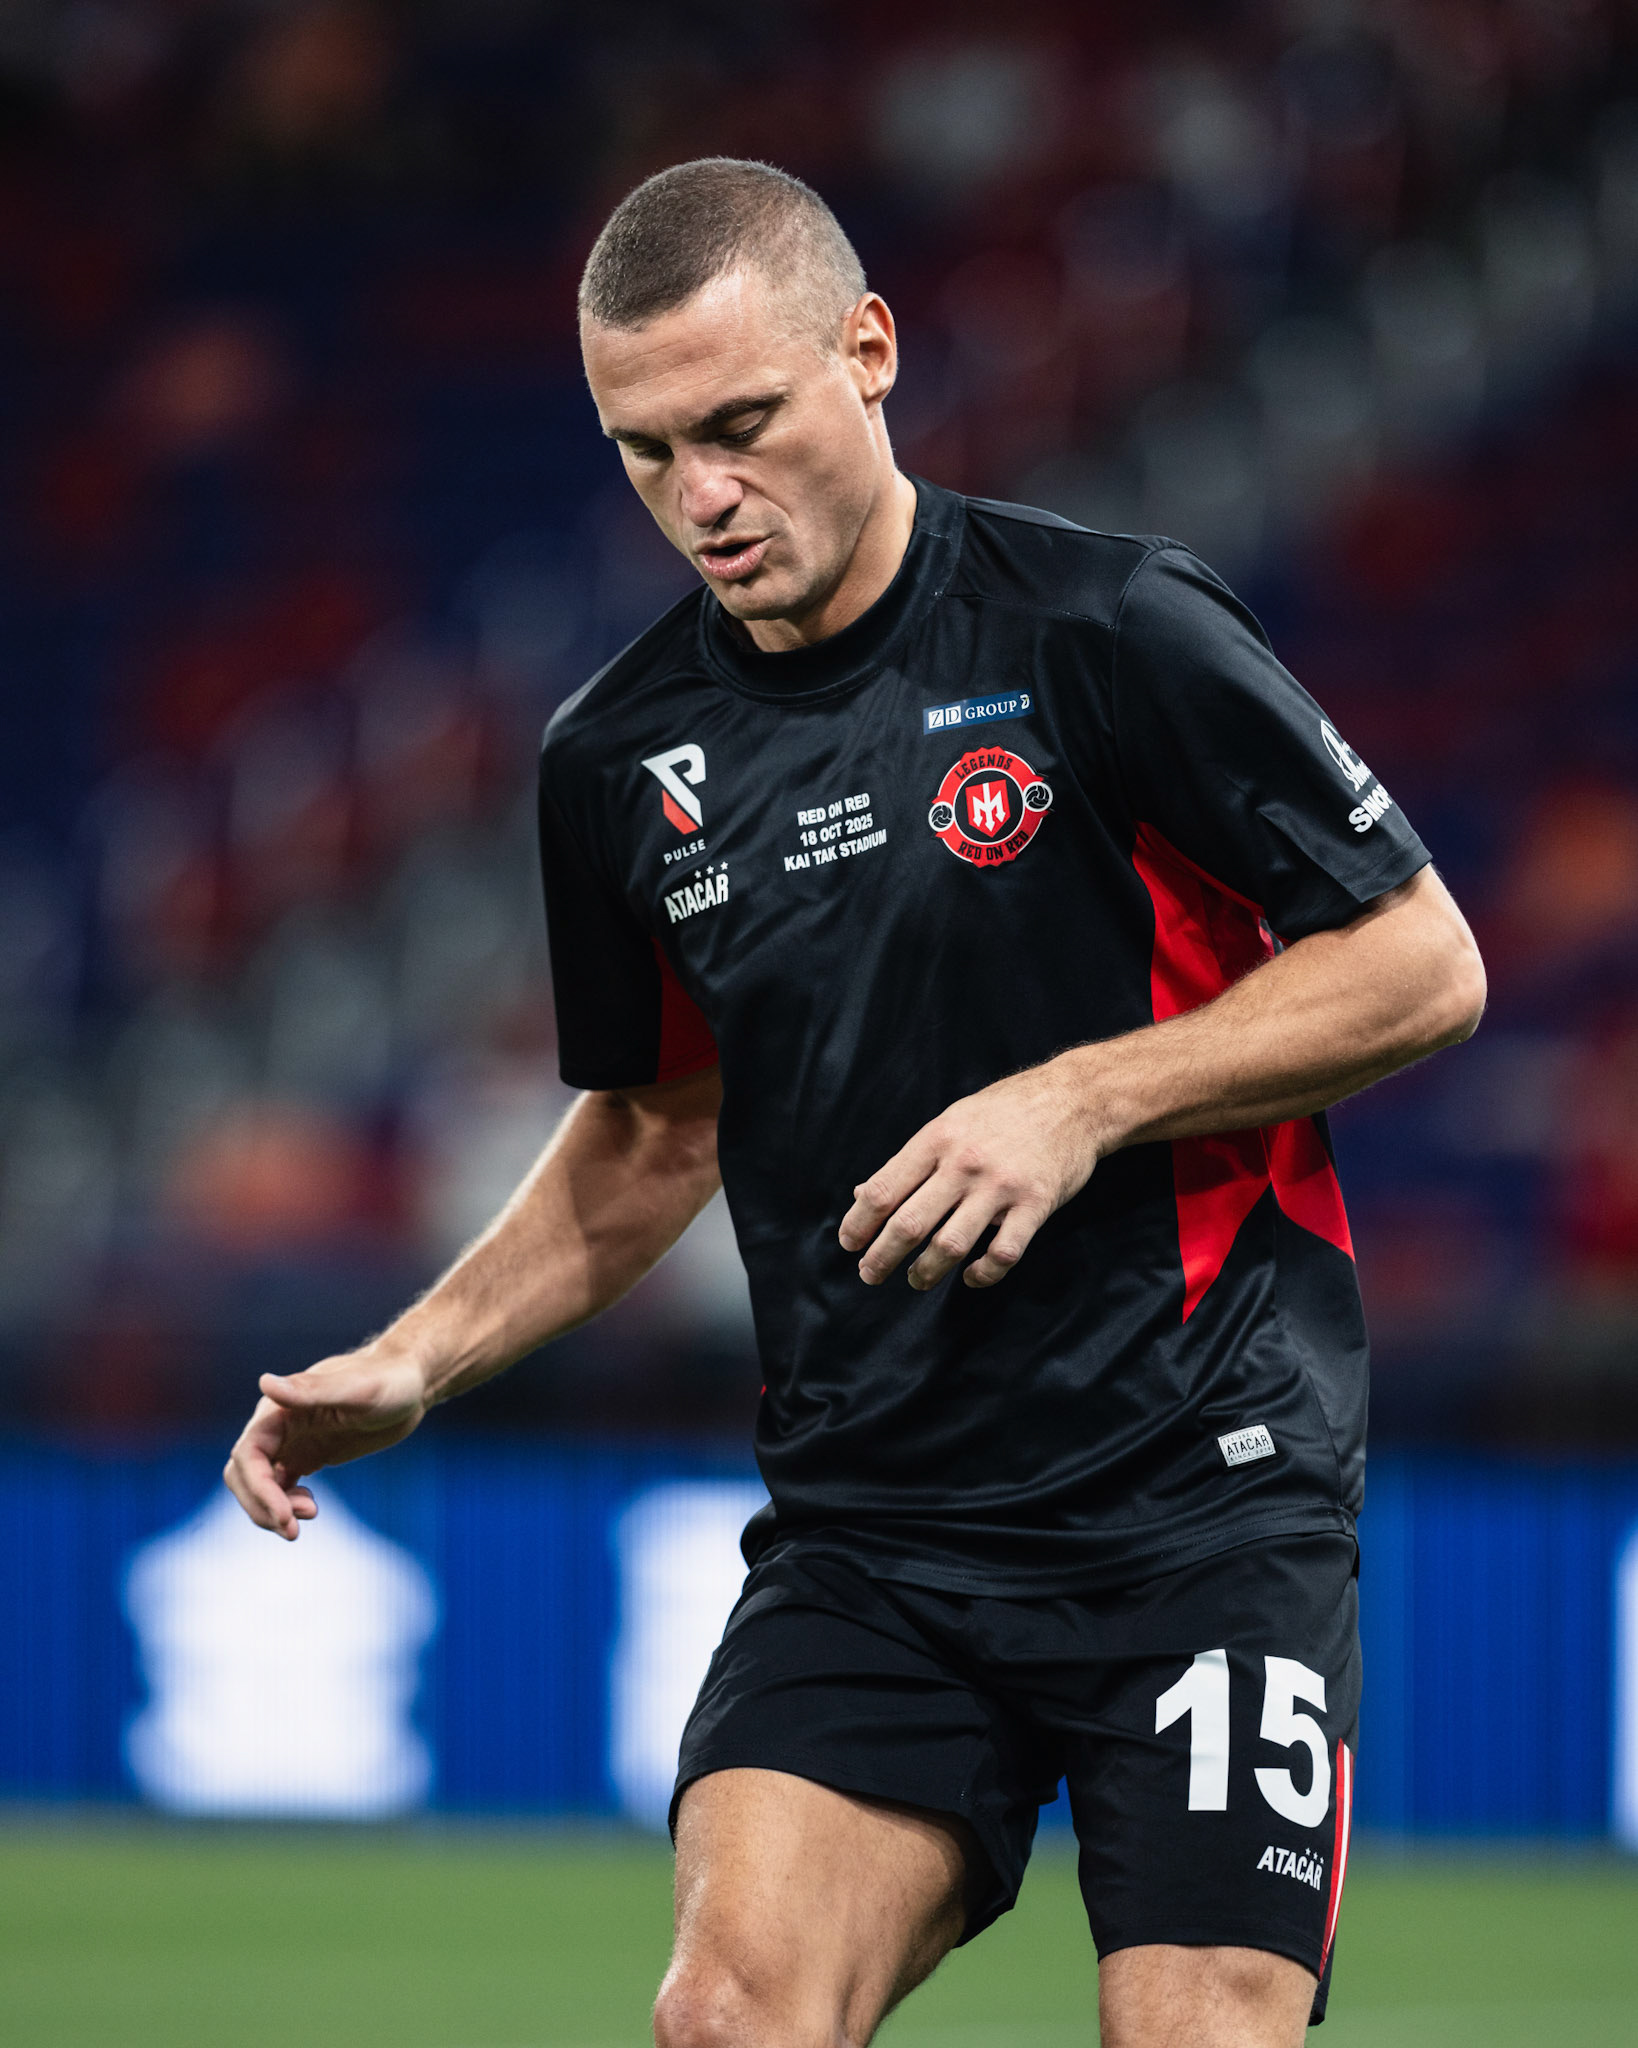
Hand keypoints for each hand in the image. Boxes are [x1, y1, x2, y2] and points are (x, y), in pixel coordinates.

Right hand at [223, 1348, 430, 1539]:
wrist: (411, 1384)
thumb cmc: (389, 1380)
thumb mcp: (358, 1388)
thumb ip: (311, 1390)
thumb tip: (264, 1382)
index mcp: (280, 1409)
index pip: (248, 1455)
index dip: (259, 1490)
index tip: (285, 1516)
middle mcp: (278, 1426)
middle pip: (243, 1474)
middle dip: (260, 1506)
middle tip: (293, 1530)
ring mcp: (291, 1442)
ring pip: (259, 1484)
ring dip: (273, 1508)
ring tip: (310, 1514)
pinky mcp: (307, 1455)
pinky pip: (280, 1486)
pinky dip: (286, 1503)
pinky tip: (311, 1507)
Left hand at [838, 1053, 1107, 1290]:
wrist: (1074, 1099)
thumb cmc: (1006, 1110)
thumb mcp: (952, 1120)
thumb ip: (913, 1159)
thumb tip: (865, 1195)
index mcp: (937, 1139)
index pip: (884, 1190)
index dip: (860, 1224)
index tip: (850, 1244)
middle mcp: (964, 1164)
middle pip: (909, 1223)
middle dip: (882, 1257)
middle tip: (870, 1275)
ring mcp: (1000, 1186)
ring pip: (950, 1244)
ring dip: (926, 1272)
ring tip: (916, 1280)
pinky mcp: (1035, 1205)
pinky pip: (1003, 1253)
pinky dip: (983, 1273)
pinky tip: (971, 1276)